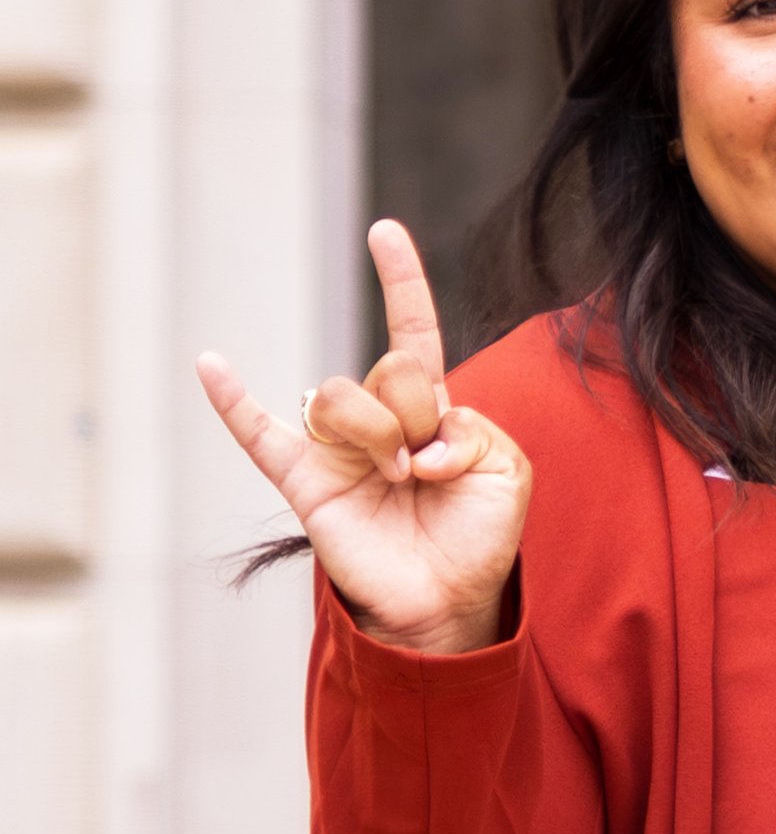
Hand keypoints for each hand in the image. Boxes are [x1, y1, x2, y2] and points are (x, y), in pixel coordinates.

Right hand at [195, 220, 529, 655]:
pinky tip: (212, 365)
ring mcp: (337, 447)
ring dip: (381, 437)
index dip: (400, 281)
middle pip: (388, 369)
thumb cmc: (477, 534)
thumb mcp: (505, 470)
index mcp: (431, 407)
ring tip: (400, 480)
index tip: (384, 232)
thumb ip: (473, 430)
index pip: (411, 330)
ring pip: (342, 397)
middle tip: (430, 464)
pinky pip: (259, 433)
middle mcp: (379, 418)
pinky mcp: (305, 482)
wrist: (446, 601)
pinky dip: (234, 400)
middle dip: (421, 412)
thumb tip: (418, 438)